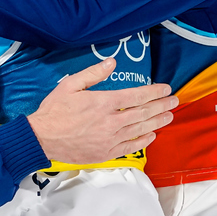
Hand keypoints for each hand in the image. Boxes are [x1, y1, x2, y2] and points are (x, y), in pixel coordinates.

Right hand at [27, 58, 177, 164]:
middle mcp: (111, 121)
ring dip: (157, 121)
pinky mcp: (106, 152)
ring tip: (169, 116)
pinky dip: (144, 140)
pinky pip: (131, 147)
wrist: (42, 138)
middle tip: (174, 101)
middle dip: (162, 105)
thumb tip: (112, 63)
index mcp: (103, 102)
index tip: (165, 88)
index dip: (154, 92)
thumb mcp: (70, 85)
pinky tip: (151, 135)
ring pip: (141, 129)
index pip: (137, 96)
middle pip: (144, 113)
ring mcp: (110, 139)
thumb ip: (93, 73)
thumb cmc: (55, 110)